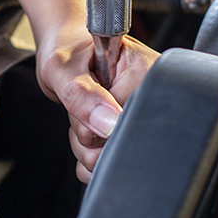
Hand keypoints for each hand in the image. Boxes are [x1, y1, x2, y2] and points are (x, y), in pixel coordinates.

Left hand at [35, 21, 158, 182]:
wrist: (68, 53)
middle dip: (90, 137)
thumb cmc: (69, 53)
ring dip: (86, 147)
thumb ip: (81, 94)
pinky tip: (87, 131)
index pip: (126, 122)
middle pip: (122, 145)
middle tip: (79, 109)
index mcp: (148, 73)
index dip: (96, 121)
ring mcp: (144, 119)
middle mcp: (153, 98)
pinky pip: (110, 164)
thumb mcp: (64, 68)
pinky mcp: (131, 133)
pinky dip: (90, 156)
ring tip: (82, 116)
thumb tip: (107, 123)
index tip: (83, 102)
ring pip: (113, 159)